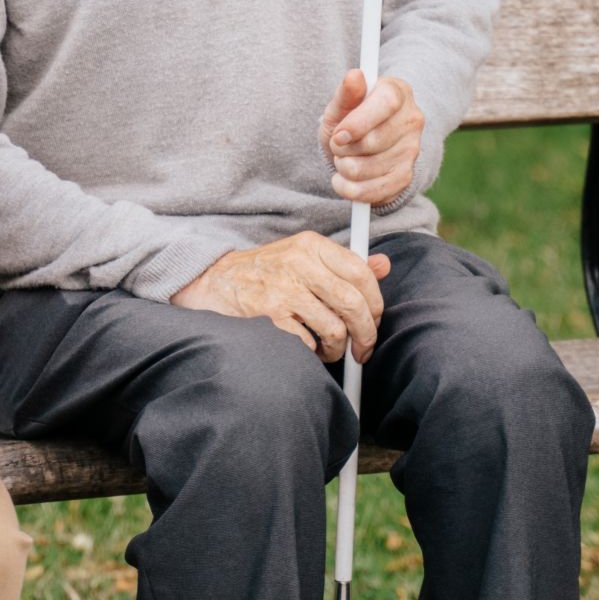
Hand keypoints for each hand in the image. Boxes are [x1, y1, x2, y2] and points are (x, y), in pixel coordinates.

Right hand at [171, 233, 392, 362]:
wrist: (214, 282)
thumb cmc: (266, 272)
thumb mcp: (303, 256)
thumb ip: (343, 263)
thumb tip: (384, 265)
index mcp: (311, 245)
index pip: (361, 273)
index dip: (376, 303)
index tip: (375, 320)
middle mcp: (299, 263)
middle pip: (353, 304)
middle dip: (365, 334)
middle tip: (363, 349)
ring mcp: (283, 290)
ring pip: (334, 329)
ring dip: (337, 348)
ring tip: (328, 348)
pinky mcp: (269, 317)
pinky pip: (309, 345)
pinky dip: (312, 353)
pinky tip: (306, 348)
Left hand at [320, 70, 423, 208]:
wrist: (358, 148)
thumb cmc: (348, 119)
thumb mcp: (340, 104)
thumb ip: (346, 93)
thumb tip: (354, 75)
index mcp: (398, 92)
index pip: (387, 103)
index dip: (359, 122)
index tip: (338, 135)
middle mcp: (412, 120)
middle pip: (375, 140)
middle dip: (344, 147)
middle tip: (337, 144)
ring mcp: (412, 150)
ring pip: (370, 168)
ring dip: (344, 167)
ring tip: (343, 158)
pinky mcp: (406, 177)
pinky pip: (373, 191)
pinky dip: (349, 189)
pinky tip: (343, 179)